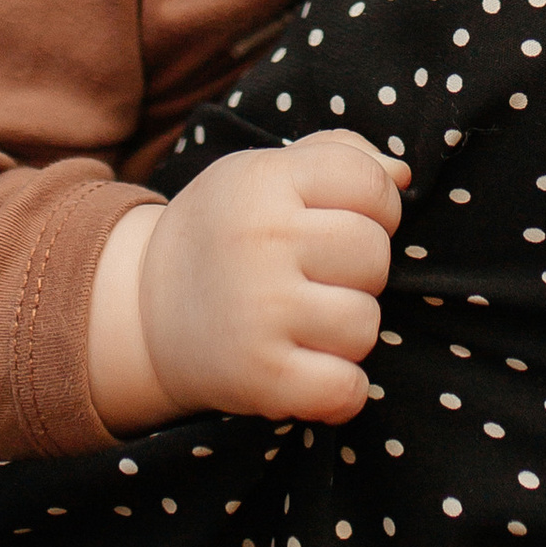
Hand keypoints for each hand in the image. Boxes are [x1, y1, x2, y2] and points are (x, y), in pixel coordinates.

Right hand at [87, 136, 410, 434]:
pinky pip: (346, 389)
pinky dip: (339, 390)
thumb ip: (340, 157)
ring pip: (366, 324)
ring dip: (347, 331)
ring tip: (305, 321)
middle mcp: (261, 240)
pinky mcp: (259, 376)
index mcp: (264, 180)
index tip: (342, 221)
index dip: (376, 206)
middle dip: (360, 270)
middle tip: (317, 277)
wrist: (143, 311)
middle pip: (374, 255)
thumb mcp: (265, 174)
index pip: (372, 184)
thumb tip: (402, 175)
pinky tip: (311, 369)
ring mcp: (259, 310)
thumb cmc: (227, 233)